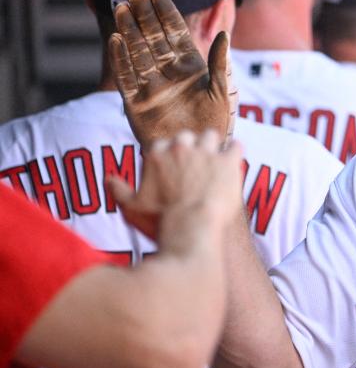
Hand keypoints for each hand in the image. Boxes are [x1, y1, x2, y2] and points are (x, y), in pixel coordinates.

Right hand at [106, 129, 242, 240]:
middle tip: (193, 167)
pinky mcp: (228, 161)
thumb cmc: (159, 222)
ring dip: (212, 146)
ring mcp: (206, 152)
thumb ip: (118, 190)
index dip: (167, 157)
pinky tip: (232, 162)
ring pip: (211, 136)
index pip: (162, 144)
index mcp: (156, 153)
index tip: (172, 170)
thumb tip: (108, 179)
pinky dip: (234, 153)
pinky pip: (236, 146)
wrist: (191, 231)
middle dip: (189, 148)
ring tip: (213, 162)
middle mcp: (181, 146)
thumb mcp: (130, 208)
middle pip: (187, 137)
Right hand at [109, 0, 232, 148]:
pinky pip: (126, 78)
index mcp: (191, 67)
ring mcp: (151, 87)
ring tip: (121, 9)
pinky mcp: (136, 104)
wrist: (198, 154)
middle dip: (144, 16)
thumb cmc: (216, 125)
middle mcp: (168, 73)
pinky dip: (120, 60)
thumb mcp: (223, 93)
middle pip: (153, 39)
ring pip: (137, 53)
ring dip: (129, 31)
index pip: (176, 33)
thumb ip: (221, 65)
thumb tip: (223, 35)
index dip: (166, 13)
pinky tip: (115, 40)